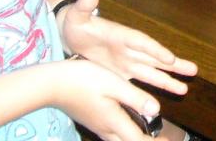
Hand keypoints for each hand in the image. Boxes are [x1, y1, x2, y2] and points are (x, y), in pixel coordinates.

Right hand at [50, 52, 165, 140]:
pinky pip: (113, 134)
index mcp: (115, 122)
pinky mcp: (93, 121)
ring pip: (120, 140)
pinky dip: (125, 133)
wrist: (53, 84)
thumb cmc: (84, 80)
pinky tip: (128, 124)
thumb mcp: (114, 85)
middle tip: (162, 139)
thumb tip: (157, 110)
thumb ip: (136, 98)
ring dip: (135, 138)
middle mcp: (107, 129)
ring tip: (149, 134)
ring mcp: (98, 126)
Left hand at [60, 0, 197, 96]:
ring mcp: (126, 62)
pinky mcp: (121, 73)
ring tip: (186, 88)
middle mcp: (129, 49)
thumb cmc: (75, 23)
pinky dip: (152, 89)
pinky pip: (139, 82)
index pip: (141, 42)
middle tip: (194, 70)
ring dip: (168, 79)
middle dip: (173, 65)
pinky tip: (164, 97)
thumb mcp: (76, 15)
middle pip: (154, 58)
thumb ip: (84, 7)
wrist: (71, 35)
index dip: (155, 50)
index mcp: (121, 34)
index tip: (170, 58)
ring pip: (151, 71)